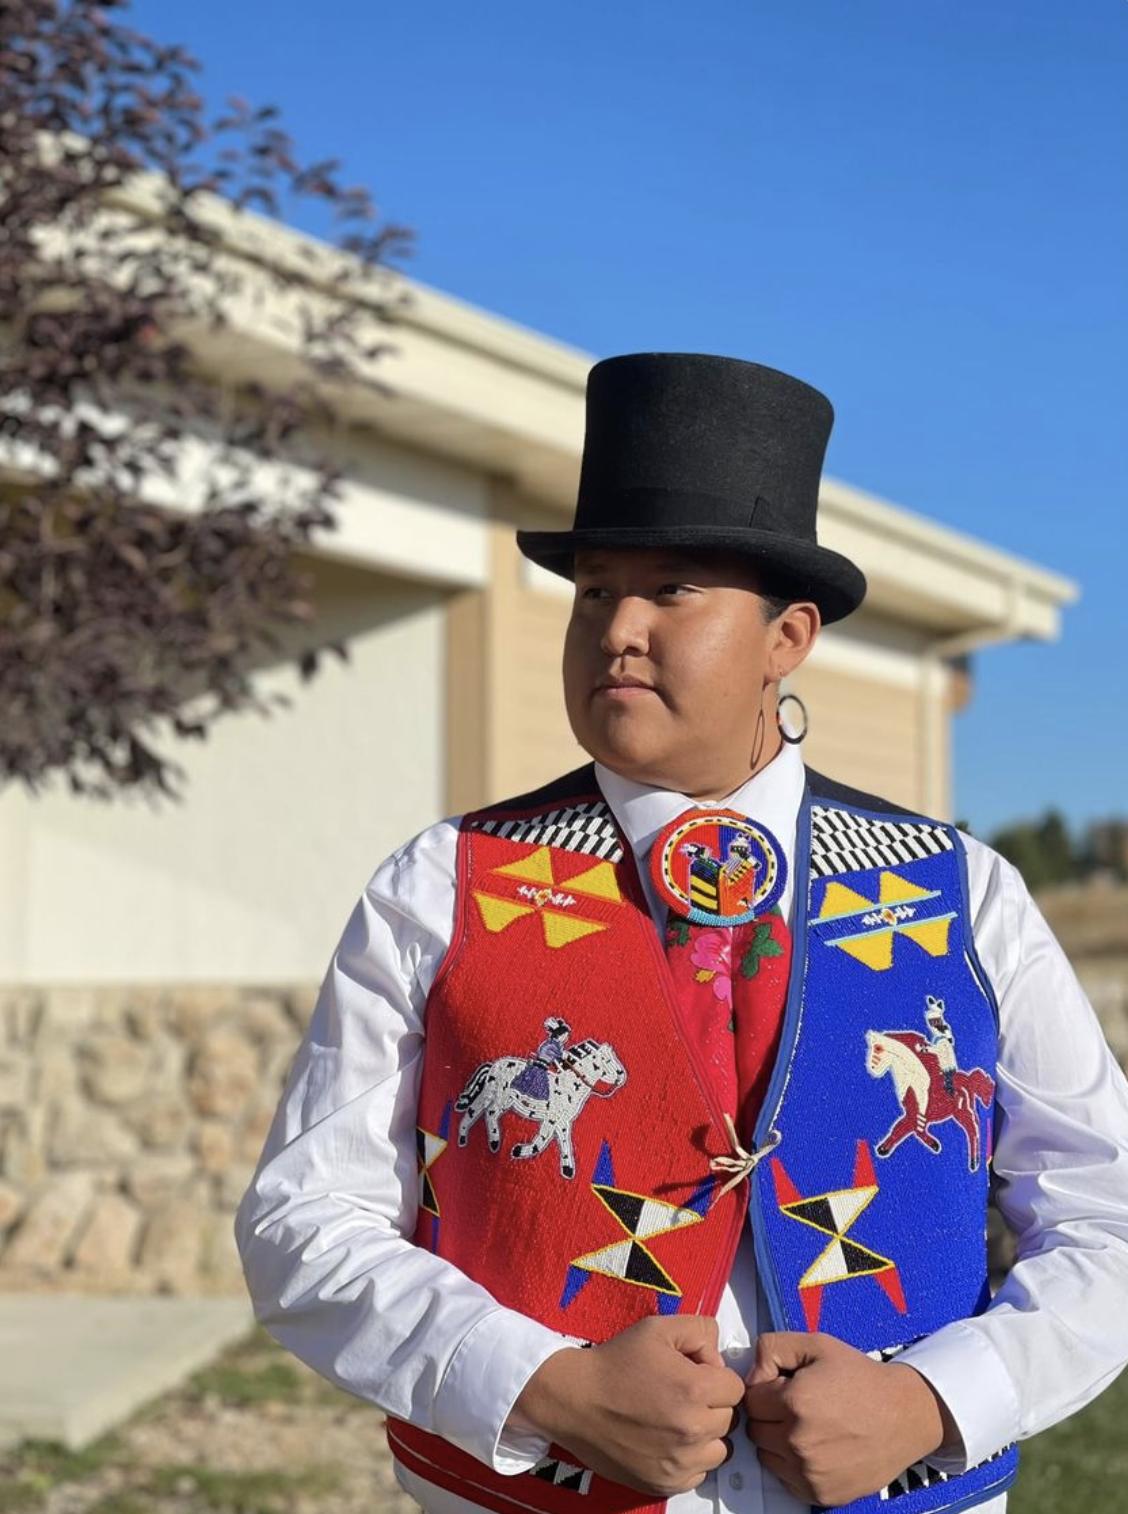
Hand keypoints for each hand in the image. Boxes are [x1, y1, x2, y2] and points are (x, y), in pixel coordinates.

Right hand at [510, 1315, 744, 1497]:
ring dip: (705, 1435)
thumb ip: (700, 1330)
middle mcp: (692, 1430)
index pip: (736, 1388)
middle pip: (729, 1419)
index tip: (694, 1374)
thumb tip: (718, 1359)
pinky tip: (667, 1441)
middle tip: (681, 1394)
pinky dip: (689, 1460)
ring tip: (676, 1419)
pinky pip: (698, 1474)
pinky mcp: (665, 1483)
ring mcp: (679, 1462)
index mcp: (694, 1390)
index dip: (716, 1377)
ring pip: (719, 1450)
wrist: (575, 1400)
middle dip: (711, 1404)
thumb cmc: (616, 1362)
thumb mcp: (657, 1329)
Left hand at [743, 1331, 959, 1506]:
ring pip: (766, 1456)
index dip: (766, 1389)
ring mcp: (810, 1474)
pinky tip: (817, 1448)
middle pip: (755, 1429)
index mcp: (795, 1402)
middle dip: (770, 1415)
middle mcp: (798, 1443)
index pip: (750, 1399)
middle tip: (798, 1405)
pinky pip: (786, 1479)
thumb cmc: (860, 1378)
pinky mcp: (820, 1495)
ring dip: (778, 1441)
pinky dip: (793, 1465)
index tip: (786, 1386)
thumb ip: (772, 1349)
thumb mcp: (817, 1344)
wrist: (904, 1416)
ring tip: (808, 1426)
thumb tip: (751, 1375)